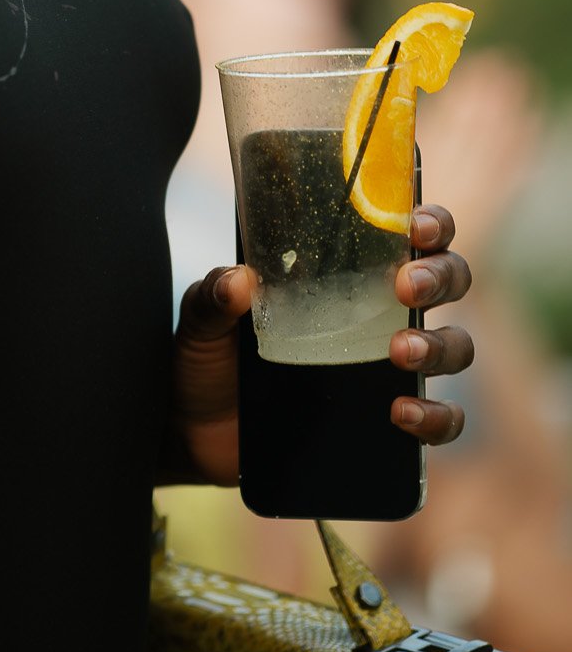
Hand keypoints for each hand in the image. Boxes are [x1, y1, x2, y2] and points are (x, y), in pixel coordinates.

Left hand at [165, 206, 474, 487]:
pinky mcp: (389, 418)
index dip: (431, 222)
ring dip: (440, 344)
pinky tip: (402, 412)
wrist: (194, 429)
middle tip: (407, 284)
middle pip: (449, 279)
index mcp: (345, 269)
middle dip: (441, 275)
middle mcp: (379, 310)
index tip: (419, 224)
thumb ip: (214, 295)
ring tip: (399, 350)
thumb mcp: (202, 317)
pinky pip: (442, 417)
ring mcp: (388, 366)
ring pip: (456, 345)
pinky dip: (437, 416)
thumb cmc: (207, 356)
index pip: (408, 231)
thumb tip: (239, 282)